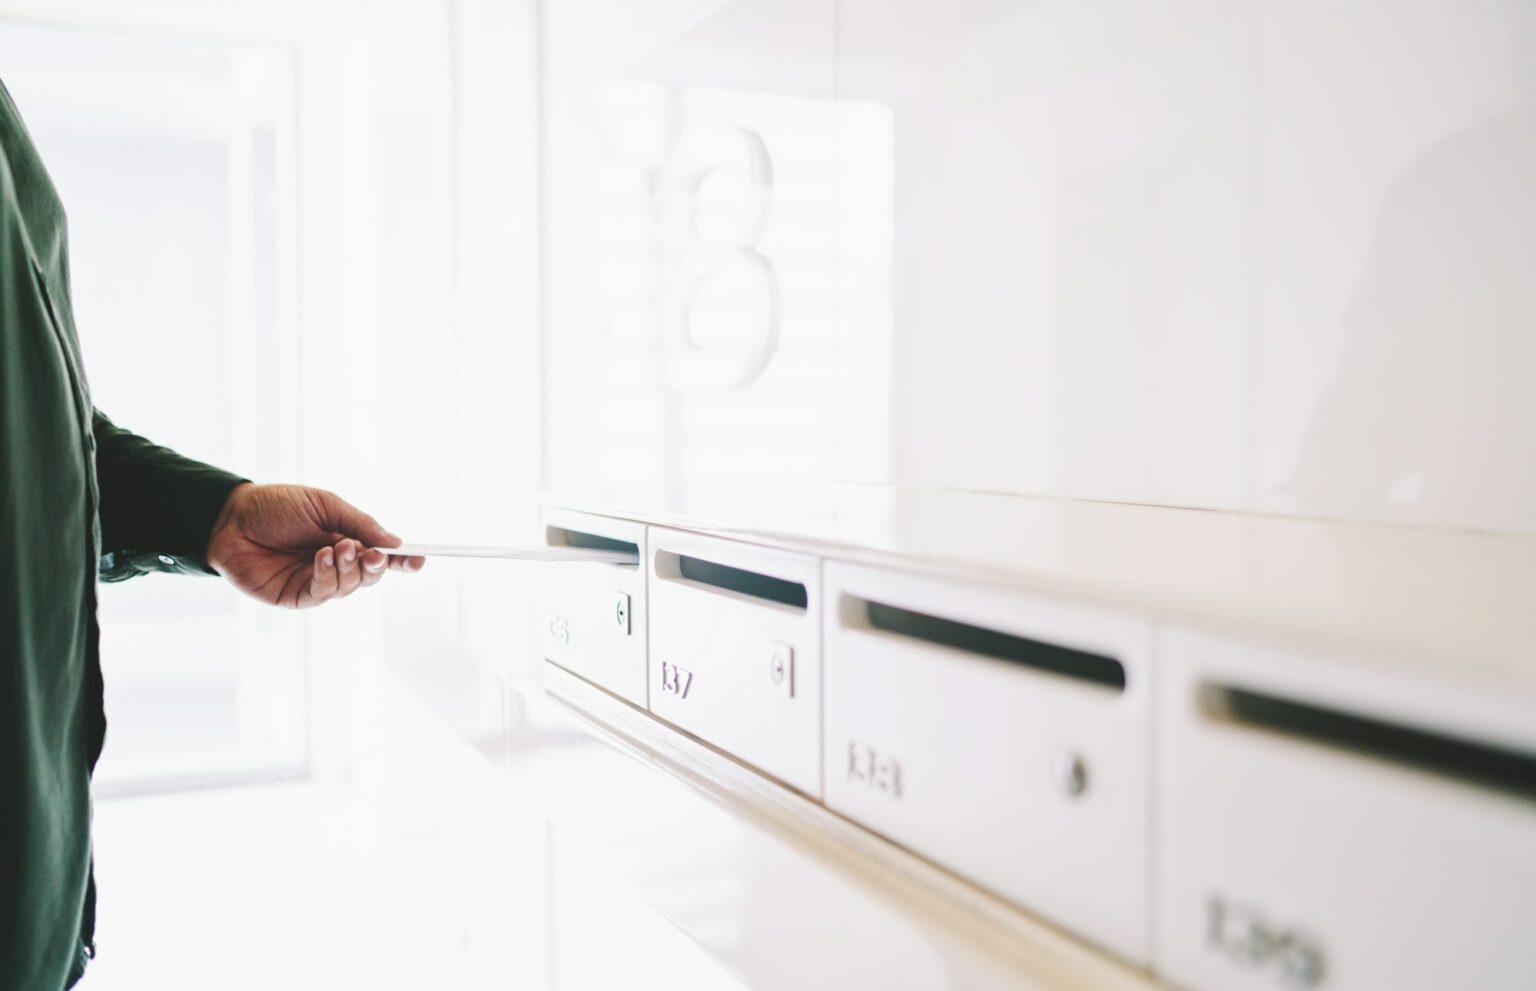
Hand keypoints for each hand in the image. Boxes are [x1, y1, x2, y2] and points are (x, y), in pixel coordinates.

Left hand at [205, 483, 424, 608]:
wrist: (230, 518)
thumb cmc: (276, 506)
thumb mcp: (326, 506)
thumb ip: (360, 524)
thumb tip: (394, 544)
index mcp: (345, 539)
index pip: (381, 555)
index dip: (402, 560)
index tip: (421, 560)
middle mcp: (335, 564)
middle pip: (370, 575)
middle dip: (376, 566)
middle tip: (372, 553)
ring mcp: (316, 582)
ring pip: (350, 586)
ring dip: (350, 568)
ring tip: (337, 548)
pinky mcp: (296, 596)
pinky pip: (324, 593)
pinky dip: (329, 576)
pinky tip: (322, 558)